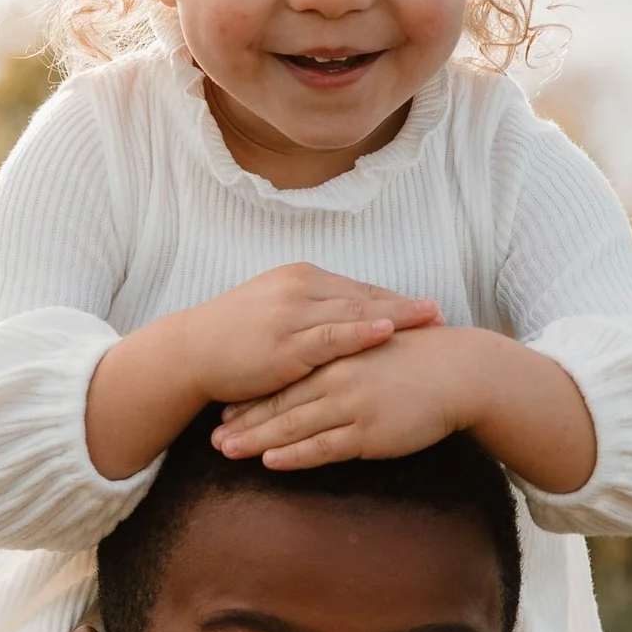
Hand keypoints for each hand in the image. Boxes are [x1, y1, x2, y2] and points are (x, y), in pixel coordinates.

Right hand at [86, 267, 439, 479]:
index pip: (357, 289)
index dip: (393, 300)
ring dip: (397, 315)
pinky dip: (362, 330)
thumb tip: (339, 329)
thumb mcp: (273, 317)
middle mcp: (300, 287)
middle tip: (441, 313)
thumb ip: (307, 316)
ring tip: (432, 319)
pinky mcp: (286, 340)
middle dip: (404, 306)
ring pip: (355, 310)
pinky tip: (389, 331)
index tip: (424, 309)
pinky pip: (332, 334)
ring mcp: (293, 312)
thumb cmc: (230, 340)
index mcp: (301, 279)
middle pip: (364, 295)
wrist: (189, 352)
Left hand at [216, 324, 484, 468]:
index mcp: (335, 354)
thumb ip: (341, 361)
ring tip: (227, 453)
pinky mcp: (369, 430)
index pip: (285, 377)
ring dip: (258, 440)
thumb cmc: (416, 362)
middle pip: (280, 401)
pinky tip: (271, 461)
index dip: (252, 396)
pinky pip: (324, 445)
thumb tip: (316, 378)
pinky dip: (295, 453)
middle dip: (243, 421)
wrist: (457, 372)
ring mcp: (351, 403)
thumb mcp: (372, 350)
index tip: (223, 409)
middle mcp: (337, 377)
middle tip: (212, 437)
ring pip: (294, 424)